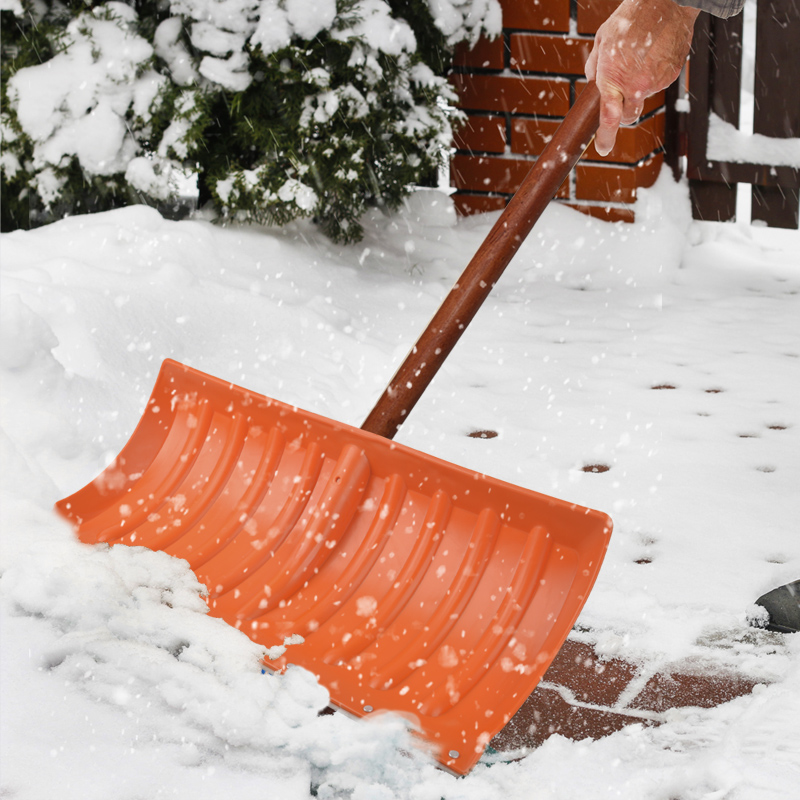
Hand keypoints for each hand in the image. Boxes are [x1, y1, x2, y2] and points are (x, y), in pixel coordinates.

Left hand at [584, 0, 699, 155]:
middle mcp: (635, 86)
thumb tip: (594, 83)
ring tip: (639, 60)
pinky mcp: (671, 76)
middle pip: (627, 117)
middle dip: (622, 113)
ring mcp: (655, 83)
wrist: (666, 3)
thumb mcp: (601, 40)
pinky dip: (653, 76)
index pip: (608, 119)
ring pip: (642, 99)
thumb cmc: (630, 19)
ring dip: (638, 89)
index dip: (605, 137)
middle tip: (620, 98)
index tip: (603, 148)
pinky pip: (658, 85)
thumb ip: (595, 67)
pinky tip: (653, 56)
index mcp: (612, 78)